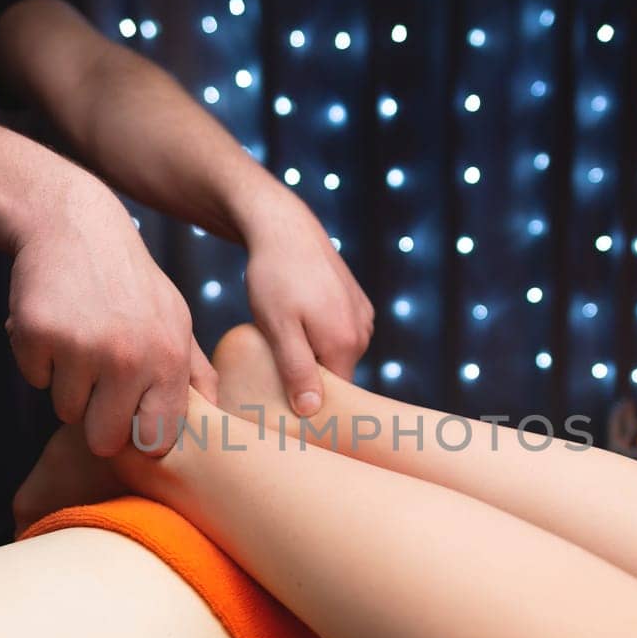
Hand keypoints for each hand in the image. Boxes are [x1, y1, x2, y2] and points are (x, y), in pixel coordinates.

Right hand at [6, 179, 216, 456]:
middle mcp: (129, 357)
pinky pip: (35, 380)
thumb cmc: (130, 282)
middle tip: (99, 374)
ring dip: (68, 384)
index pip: (154, 440)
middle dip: (97, 417)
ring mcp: (82, 347)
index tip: (131, 412)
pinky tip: (55, 323)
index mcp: (169, 358)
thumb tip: (217, 420)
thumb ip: (195, 374)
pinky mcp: (39, 335)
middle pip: (104, 440)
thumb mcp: (176, 319)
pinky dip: (39, 359)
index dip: (138, 434)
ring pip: (66, 411)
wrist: (75, 224)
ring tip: (79, 338)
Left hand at [240, 190, 373, 415]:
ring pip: (336, 353)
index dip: (307, 399)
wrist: (284, 228)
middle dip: (309, 374)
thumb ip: (297, 371)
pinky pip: (340, 332)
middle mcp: (363, 332)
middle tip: (273, 361)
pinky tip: (298, 318)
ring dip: (313, 352)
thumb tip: (311, 410)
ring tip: (283, 335)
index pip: (334, 395)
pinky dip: (320, 333)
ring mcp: (363, 315)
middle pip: (336, 374)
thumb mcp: (279, 328)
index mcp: (346, 344)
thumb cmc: (275, 278)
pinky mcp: (357, 301)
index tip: (279, 396)